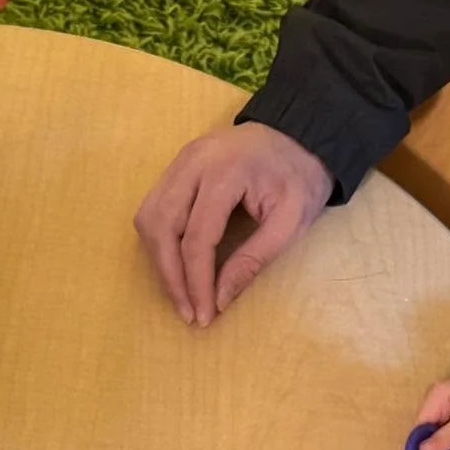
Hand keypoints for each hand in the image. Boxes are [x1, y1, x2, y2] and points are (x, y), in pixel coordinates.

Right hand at [134, 122, 331, 325]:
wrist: (300, 134)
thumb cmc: (300, 177)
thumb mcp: (290, 223)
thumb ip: (253, 260)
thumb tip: (219, 300)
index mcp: (226, 172)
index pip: (197, 237)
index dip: (196, 282)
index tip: (203, 316)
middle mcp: (193, 162)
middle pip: (161, 227)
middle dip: (170, 276)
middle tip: (187, 311)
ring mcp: (180, 161)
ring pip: (149, 218)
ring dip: (160, 260)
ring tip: (180, 291)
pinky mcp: (176, 166)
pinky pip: (153, 208)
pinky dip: (160, 241)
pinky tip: (176, 262)